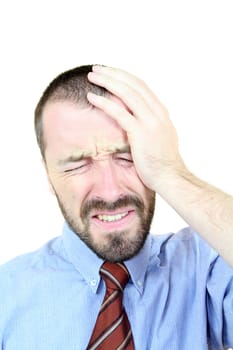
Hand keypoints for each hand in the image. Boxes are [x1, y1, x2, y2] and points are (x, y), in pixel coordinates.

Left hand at [87, 65, 185, 190]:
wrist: (171, 178)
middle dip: (113, 73)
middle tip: (97, 68)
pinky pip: (119, 112)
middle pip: (133, 84)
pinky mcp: (141, 133)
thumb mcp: (160, 138)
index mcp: (161, 112)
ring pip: (126, 93)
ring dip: (107, 81)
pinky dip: (104, 103)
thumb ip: (150, 125)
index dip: (124, 77)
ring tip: (91, 76)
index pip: (141, 86)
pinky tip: (91, 97)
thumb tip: (137, 121)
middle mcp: (157, 112)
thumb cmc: (162, 162)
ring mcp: (150, 122)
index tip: (110, 72)